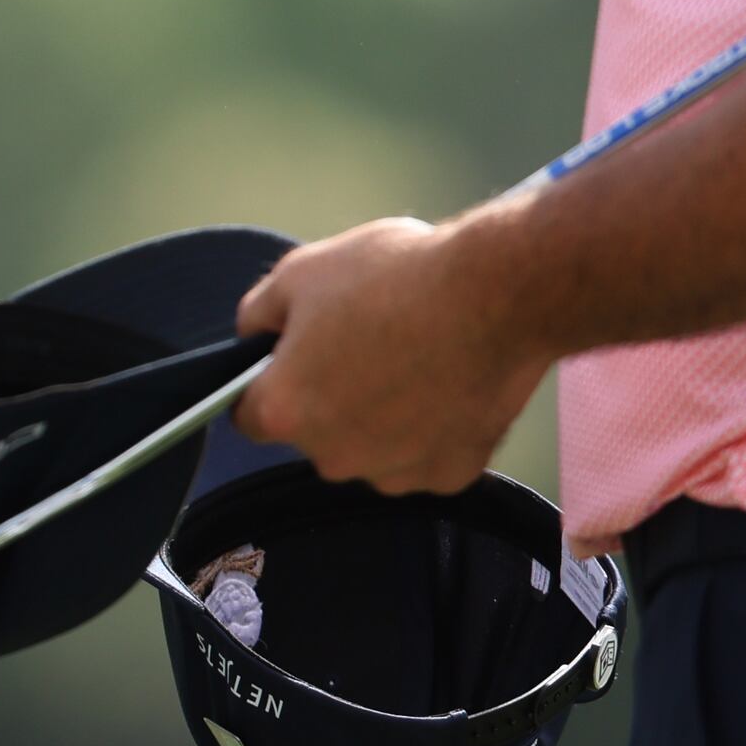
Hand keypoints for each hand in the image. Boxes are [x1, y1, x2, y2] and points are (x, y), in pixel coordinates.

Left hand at [233, 215, 551, 493]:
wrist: (497, 293)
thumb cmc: (394, 276)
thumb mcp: (303, 269)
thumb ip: (259, 312)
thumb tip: (255, 335)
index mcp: (287, 409)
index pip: (248, 414)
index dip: (268, 380)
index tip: (297, 356)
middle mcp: (333, 457)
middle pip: (317, 433)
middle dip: (332, 397)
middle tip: (367, 343)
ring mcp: (395, 473)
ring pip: (372, 449)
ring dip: (382, 418)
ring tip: (417, 359)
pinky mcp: (450, 476)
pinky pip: (427, 455)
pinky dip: (434, 428)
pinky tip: (451, 382)